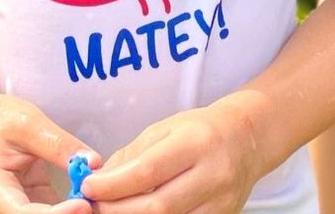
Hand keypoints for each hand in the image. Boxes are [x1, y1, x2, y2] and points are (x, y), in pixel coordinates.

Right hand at [0, 92, 100, 213]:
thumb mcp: (28, 122)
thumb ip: (59, 144)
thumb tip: (93, 163)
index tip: (84, 205)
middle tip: (95, 201)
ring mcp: (13, 209)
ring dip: (70, 212)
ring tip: (93, 197)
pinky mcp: (29, 206)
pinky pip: (52, 213)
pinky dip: (70, 208)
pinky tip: (88, 196)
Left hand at [80, 102, 263, 213]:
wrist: (246, 140)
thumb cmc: (200, 130)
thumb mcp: (164, 129)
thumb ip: (132, 155)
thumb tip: (100, 179)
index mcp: (195, 143)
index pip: (148, 171)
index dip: (114, 185)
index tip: (88, 187)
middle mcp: (212, 175)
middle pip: (157, 207)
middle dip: (118, 210)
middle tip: (93, 205)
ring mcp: (221, 204)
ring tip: (111, 212)